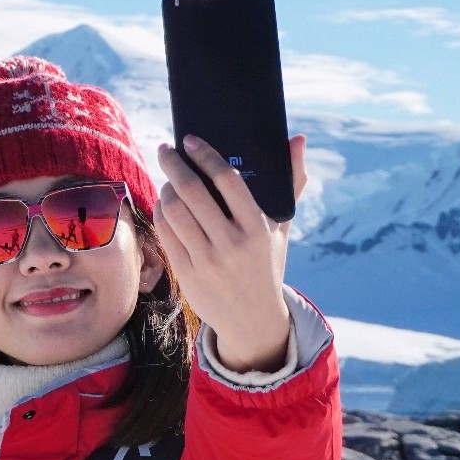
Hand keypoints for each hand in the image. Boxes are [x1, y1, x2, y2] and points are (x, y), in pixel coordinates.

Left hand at [153, 133, 308, 372]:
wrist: (253, 319)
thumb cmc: (267, 264)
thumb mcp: (281, 227)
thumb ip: (290, 183)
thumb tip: (298, 140)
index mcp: (256, 227)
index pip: (227, 179)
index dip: (205, 155)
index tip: (190, 140)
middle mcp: (231, 242)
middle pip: (192, 191)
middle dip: (174, 164)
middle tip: (166, 149)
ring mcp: (206, 259)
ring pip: (174, 210)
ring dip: (166, 188)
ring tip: (168, 179)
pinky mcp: (187, 273)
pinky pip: (165, 232)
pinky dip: (161, 212)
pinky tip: (165, 204)